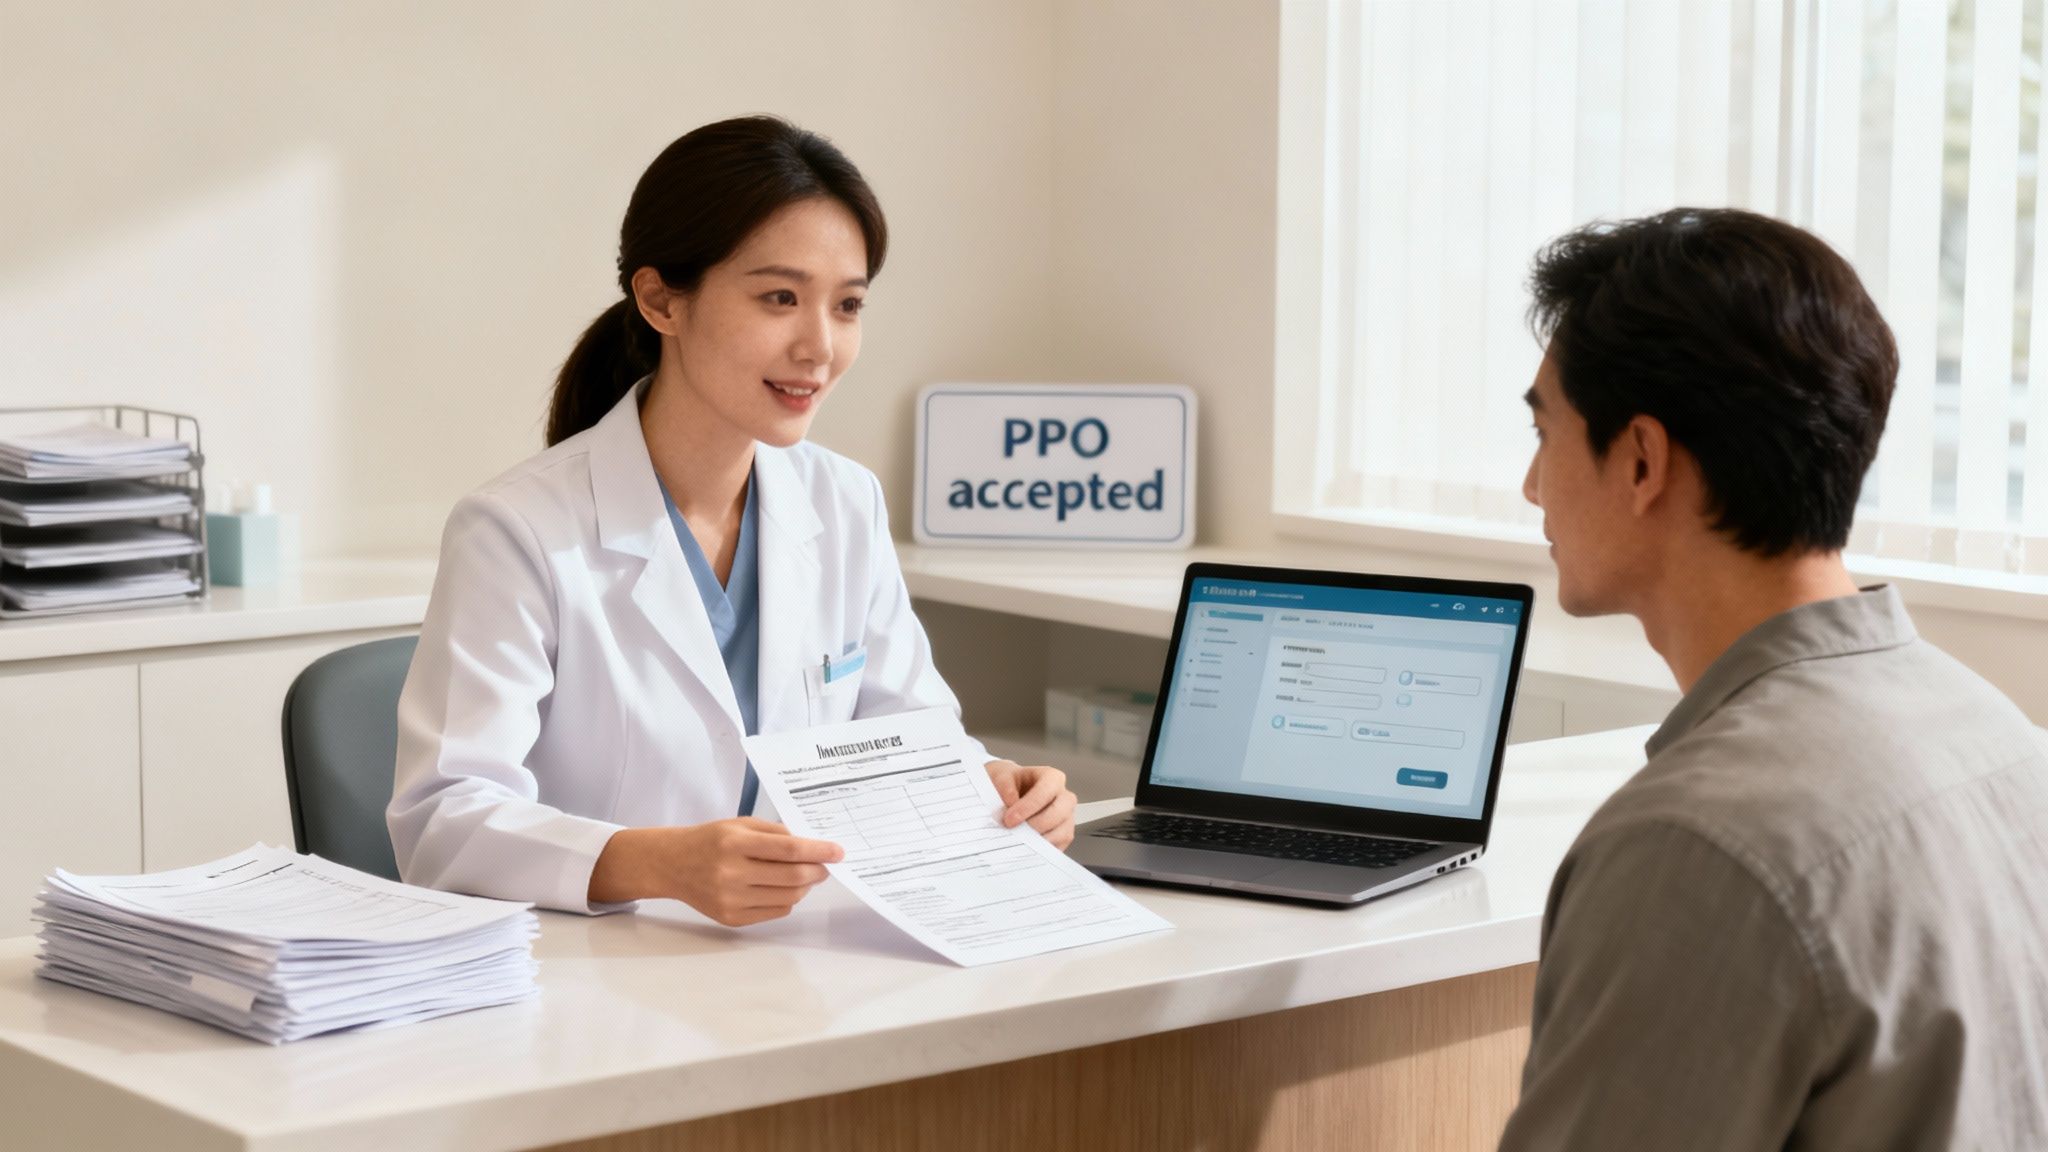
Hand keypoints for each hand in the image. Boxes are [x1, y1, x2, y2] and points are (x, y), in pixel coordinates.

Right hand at [588, 818, 842, 926]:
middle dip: (818, 871)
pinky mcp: (731, 918)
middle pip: (793, 878)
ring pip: (788, 898)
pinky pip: (775, 912)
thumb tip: (813, 847)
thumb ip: (776, 834)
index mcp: (735, 843)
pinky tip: (782, 888)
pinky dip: (788, 900)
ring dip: (805, 887)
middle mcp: (732, 873)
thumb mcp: (741, 825)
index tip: (838, 852)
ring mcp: (731, 899)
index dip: (819, 851)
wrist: (673, 864)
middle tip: (825, 865)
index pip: (790, 849)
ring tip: (805, 875)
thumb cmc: (711, 840)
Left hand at [987, 759, 1077, 849]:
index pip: (1047, 789)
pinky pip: (1059, 847)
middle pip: (1060, 811)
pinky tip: (1026, 849)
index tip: (1010, 818)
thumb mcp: (1001, 776)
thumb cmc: (1009, 783)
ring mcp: (1066, 818)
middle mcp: (1063, 797)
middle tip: (1016, 832)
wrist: (1007, 792)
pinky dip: (1043, 851)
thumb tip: (1011, 801)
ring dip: (1040, 841)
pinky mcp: (1062, 835)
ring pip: (1063, 832)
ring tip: (1020, 842)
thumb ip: (1004, 785)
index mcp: (1051, 778)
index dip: (1029, 805)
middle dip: (1037, 824)